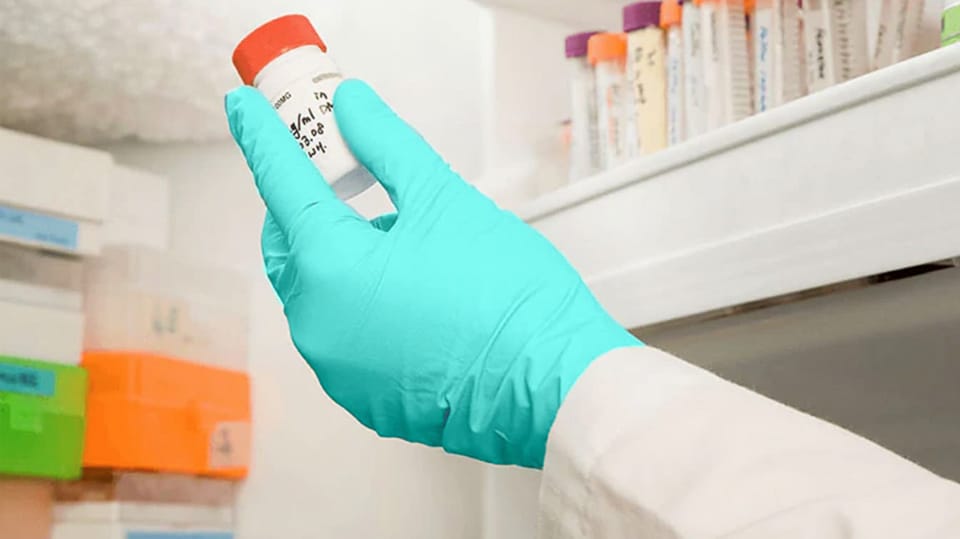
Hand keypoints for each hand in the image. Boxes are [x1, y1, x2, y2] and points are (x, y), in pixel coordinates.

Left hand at [226, 80, 640, 467]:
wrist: (551, 384)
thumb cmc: (507, 298)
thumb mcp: (446, 201)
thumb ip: (387, 146)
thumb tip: (352, 109)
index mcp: (331, 269)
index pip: (281, 185)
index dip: (262, 138)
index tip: (244, 109)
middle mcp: (318, 326)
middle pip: (289, 246)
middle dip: (305, 206)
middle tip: (343, 179)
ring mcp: (337, 369)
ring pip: (316, 294)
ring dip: (338, 258)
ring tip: (403, 245)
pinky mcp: (363, 397)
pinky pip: (343, 335)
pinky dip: (358, 304)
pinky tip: (410, 295)